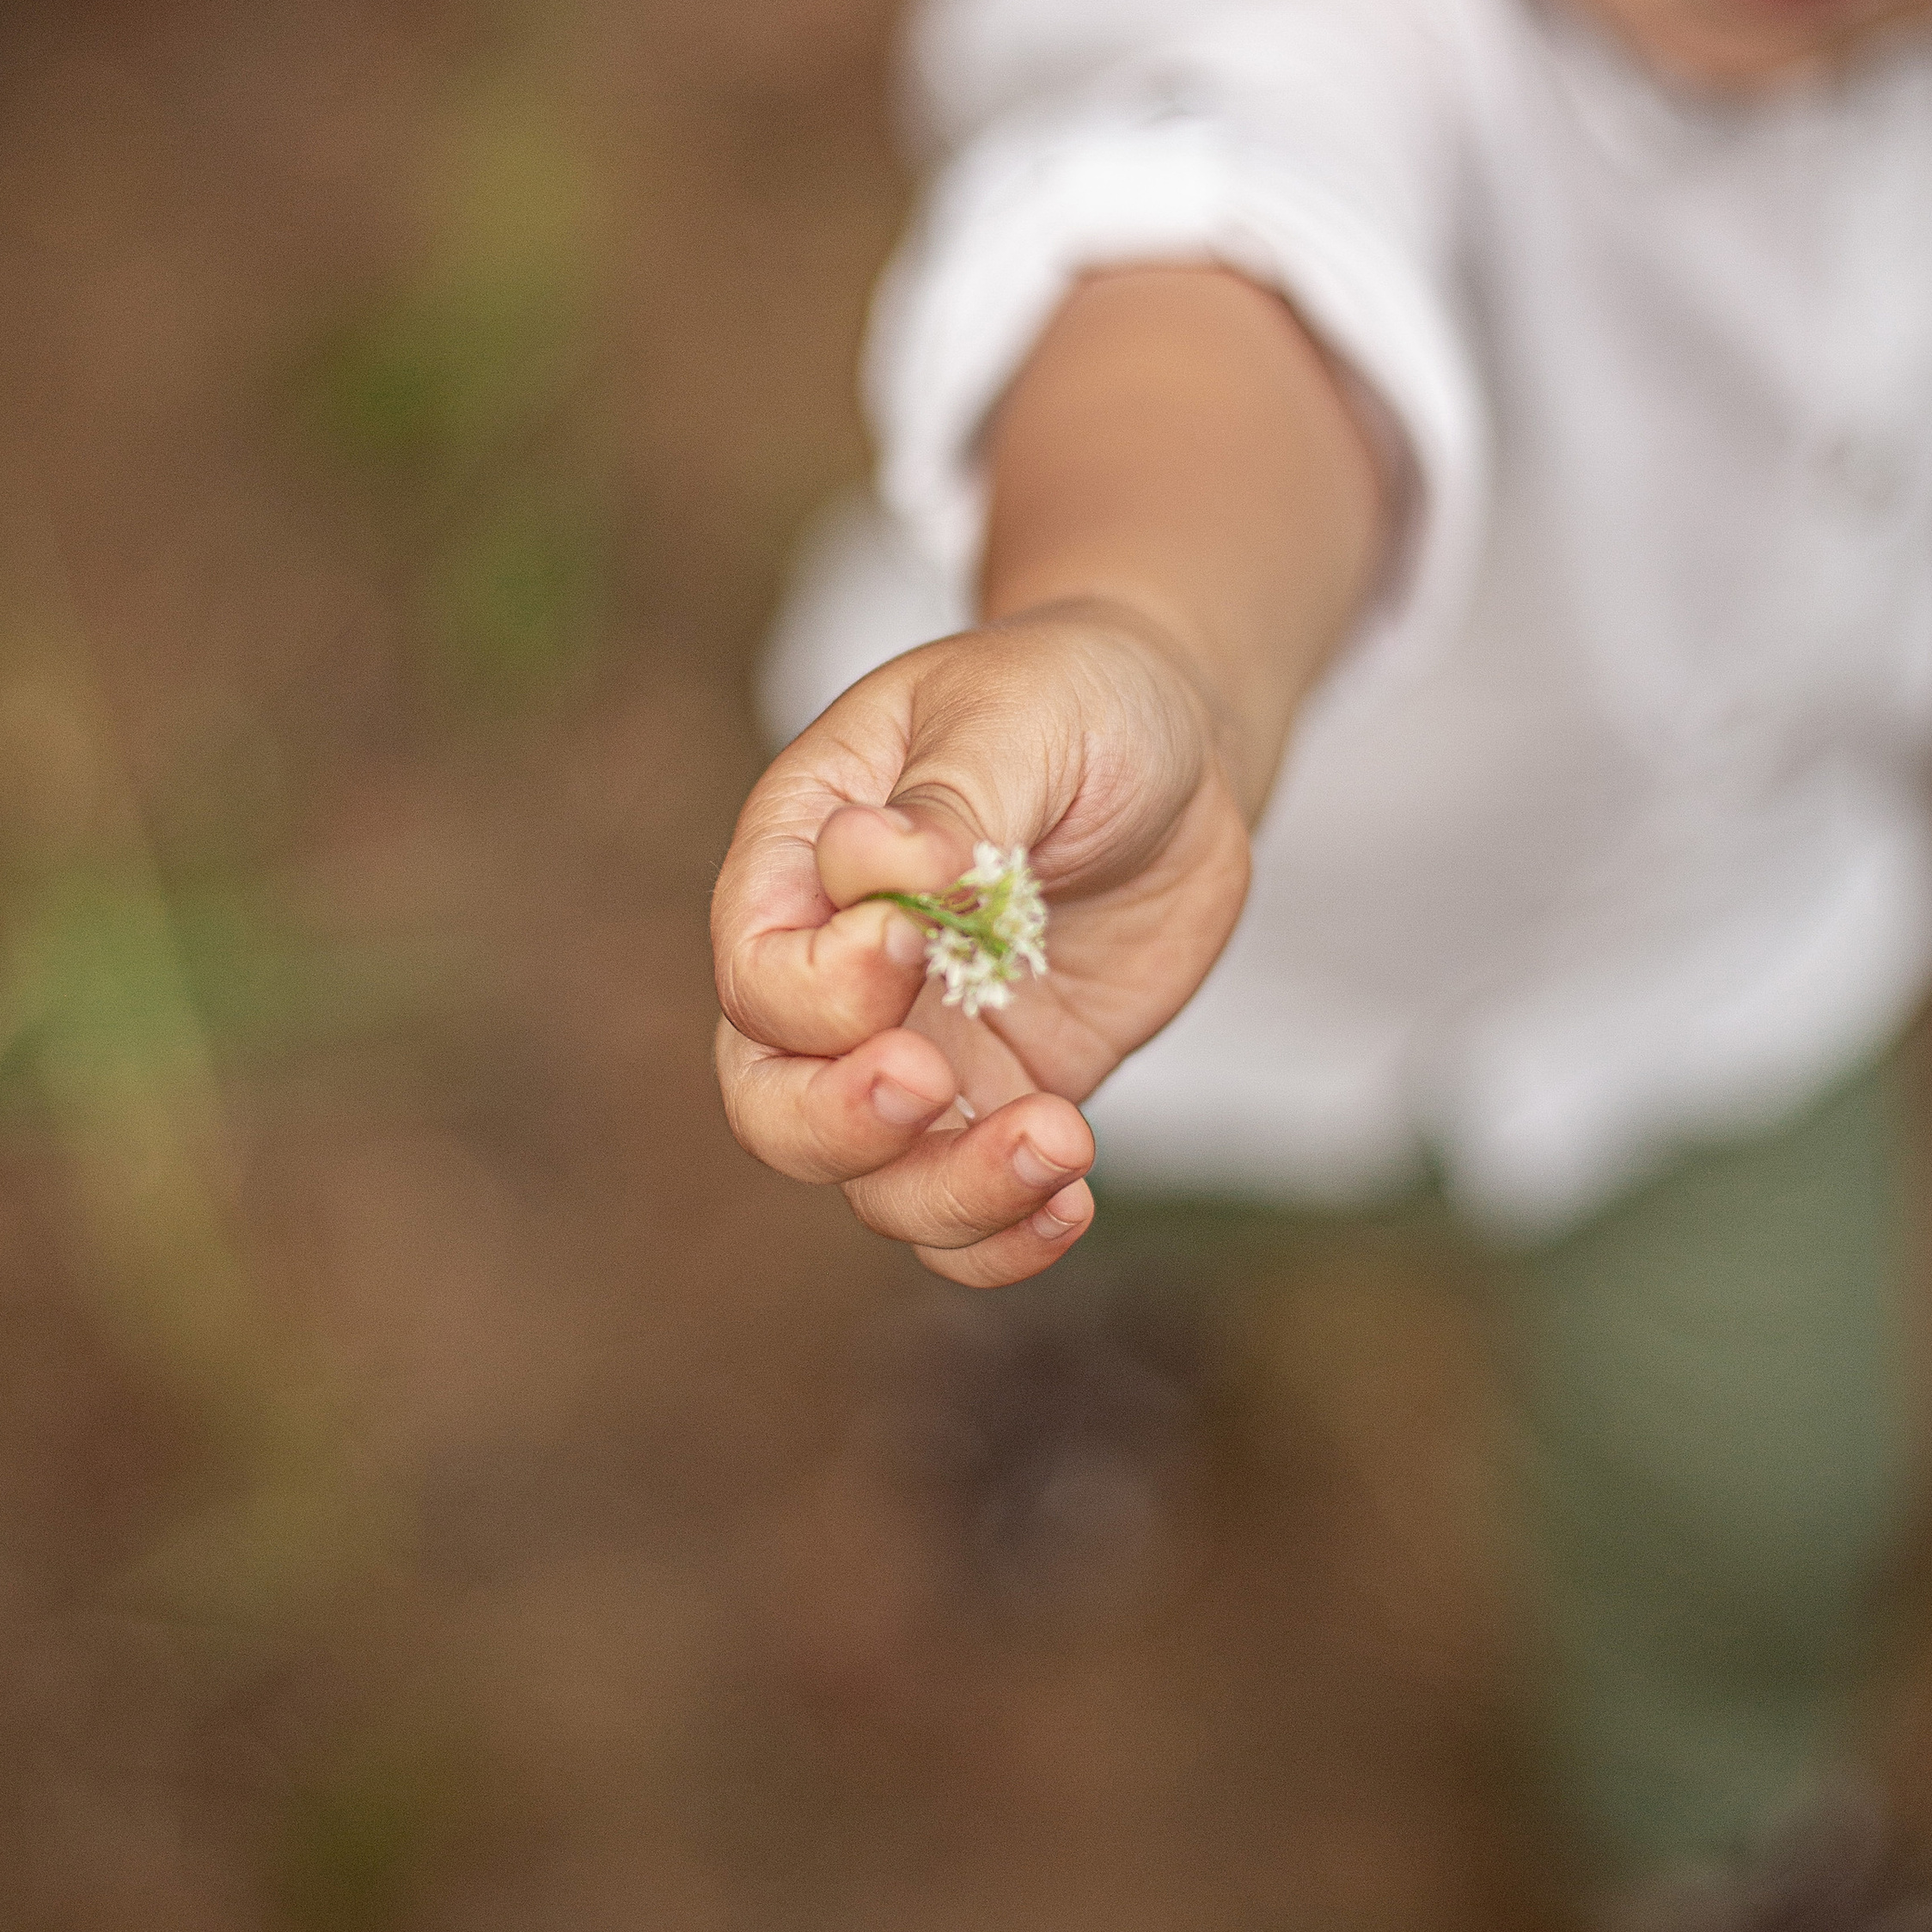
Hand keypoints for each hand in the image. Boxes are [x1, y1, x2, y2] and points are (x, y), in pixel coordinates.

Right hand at [711, 603, 1254, 1286]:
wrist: (1175, 744)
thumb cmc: (1072, 697)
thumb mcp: (1020, 714)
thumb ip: (950, 800)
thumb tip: (872, 860)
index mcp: (801, 860)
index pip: (757, 968)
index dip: (820, 985)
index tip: (916, 935)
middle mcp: (838, 973)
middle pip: (773, 1104)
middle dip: (838, 1123)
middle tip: (934, 1085)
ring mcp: (920, 1045)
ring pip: (874, 1181)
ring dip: (952, 1191)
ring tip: (1059, 1141)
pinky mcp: (1003, 1095)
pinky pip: (970, 1205)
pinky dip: (1006, 1234)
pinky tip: (1074, 1201)